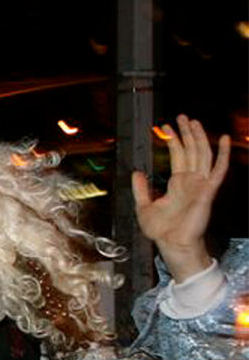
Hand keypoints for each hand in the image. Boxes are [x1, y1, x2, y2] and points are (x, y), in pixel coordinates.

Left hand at [132, 114, 230, 280]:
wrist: (172, 244)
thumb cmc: (161, 230)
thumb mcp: (144, 206)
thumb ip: (141, 188)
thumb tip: (137, 171)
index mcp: (177, 183)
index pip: (177, 155)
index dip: (172, 140)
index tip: (164, 126)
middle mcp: (191, 181)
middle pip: (190, 150)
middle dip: (186, 132)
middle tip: (181, 116)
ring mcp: (200, 184)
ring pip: (202, 154)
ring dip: (198, 137)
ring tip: (192, 120)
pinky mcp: (208, 190)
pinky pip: (218, 169)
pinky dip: (222, 154)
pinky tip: (222, 139)